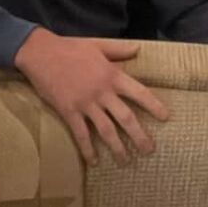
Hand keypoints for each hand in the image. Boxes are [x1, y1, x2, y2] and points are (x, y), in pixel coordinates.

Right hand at [13, 30, 169, 164]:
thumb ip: (119, 50)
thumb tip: (138, 49)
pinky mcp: (69, 111)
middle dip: (139, 136)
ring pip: (106, 130)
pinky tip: (93, 161)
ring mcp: (85, 103)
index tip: (165, 117)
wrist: (41, 53)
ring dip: (117, 148)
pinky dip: (87, 149)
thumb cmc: (70, 48)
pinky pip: (81, 134)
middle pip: (126, 118)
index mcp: (112, 75)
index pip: (139, 93)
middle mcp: (102, 92)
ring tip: (126, 161)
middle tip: (150, 150)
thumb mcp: (97, 45)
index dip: (154, 105)